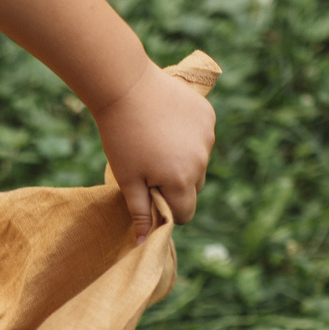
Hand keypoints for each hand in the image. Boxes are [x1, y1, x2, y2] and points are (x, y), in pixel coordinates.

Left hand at [92, 62, 216, 239]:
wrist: (125, 85)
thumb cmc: (120, 136)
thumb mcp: (126, 179)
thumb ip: (140, 212)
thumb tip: (144, 244)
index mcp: (182, 181)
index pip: (184, 213)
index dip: (165, 208)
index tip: (148, 193)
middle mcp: (202, 161)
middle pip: (193, 189)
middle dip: (175, 185)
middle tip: (149, 166)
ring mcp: (208, 137)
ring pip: (199, 162)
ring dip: (183, 160)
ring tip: (155, 140)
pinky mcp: (207, 116)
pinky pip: (202, 137)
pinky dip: (188, 136)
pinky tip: (166, 122)